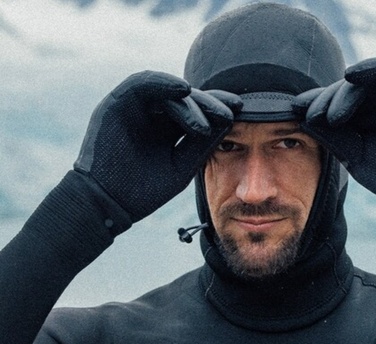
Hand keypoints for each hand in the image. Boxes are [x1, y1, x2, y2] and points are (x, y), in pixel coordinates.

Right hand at [74, 71, 241, 221]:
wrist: (109, 203)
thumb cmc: (144, 190)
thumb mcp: (182, 166)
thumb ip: (203, 144)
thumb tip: (229, 122)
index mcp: (168, 130)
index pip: (196, 112)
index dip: (217, 109)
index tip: (241, 111)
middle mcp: (153, 115)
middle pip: (186, 99)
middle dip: (210, 103)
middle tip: (230, 112)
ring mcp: (135, 107)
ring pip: (169, 91)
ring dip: (193, 98)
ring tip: (213, 114)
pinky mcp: (117, 102)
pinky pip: (142, 83)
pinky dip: (163, 83)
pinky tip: (184, 90)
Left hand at [293, 57, 375, 207]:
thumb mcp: (356, 156)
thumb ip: (334, 137)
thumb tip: (303, 120)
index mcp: (363, 120)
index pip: (335, 104)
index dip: (315, 104)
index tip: (294, 110)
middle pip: (344, 90)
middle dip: (324, 100)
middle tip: (312, 116)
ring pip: (361, 80)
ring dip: (342, 91)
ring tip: (331, 115)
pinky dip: (370, 67)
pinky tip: (350, 76)